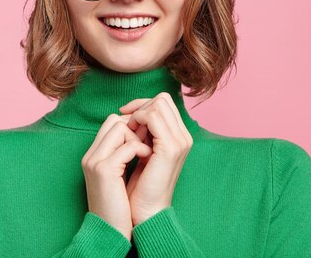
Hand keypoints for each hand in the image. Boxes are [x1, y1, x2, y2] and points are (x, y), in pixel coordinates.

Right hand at [81, 113, 151, 239]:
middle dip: (137, 127)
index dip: (133, 125)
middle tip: (150, 143)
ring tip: (148, 152)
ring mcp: (95, 160)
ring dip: (139, 137)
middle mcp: (91, 154)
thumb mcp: (120, 174)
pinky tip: (148, 159)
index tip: (147, 139)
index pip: (112, 121)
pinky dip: (142, 149)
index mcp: (94, 155)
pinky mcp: (104, 169)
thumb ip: (124, 152)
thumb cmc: (120, 206)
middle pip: (115, 120)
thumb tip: (143, 131)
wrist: (112, 231)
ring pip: (120, 127)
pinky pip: (128, 146)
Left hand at [119, 92, 193, 225]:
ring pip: (158, 104)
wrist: (145, 211)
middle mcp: (184, 136)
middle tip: (127, 122)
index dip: (143, 105)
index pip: (164, 102)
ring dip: (138, 112)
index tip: (126, 116)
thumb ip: (146, 132)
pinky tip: (130, 135)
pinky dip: (138, 120)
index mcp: (179, 137)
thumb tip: (134, 110)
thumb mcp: (145, 151)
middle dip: (141, 106)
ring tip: (129, 130)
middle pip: (163, 99)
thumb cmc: (141, 185)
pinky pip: (152, 117)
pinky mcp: (170, 148)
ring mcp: (180, 141)